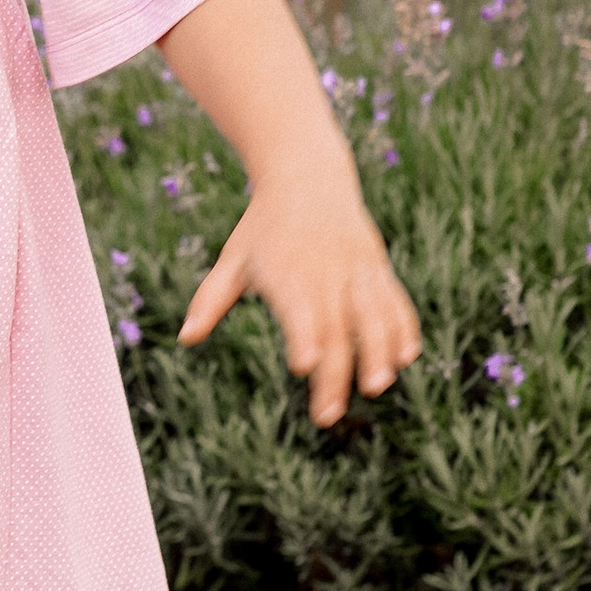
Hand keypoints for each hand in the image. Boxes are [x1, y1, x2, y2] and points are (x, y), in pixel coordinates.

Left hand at [177, 168, 419, 426]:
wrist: (306, 175)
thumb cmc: (262, 227)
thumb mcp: (233, 259)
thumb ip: (210, 299)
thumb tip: (185, 338)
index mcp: (286, 272)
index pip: (298, 310)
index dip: (303, 337)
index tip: (303, 366)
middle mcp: (325, 272)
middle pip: (336, 328)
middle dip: (335, 372)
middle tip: (326, 416)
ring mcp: (356, 269)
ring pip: (374, 315)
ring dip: (380, 351)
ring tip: (378, 386)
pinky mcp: (377, 267)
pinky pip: (395, 300)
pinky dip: (403, 327)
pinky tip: (406, 356)